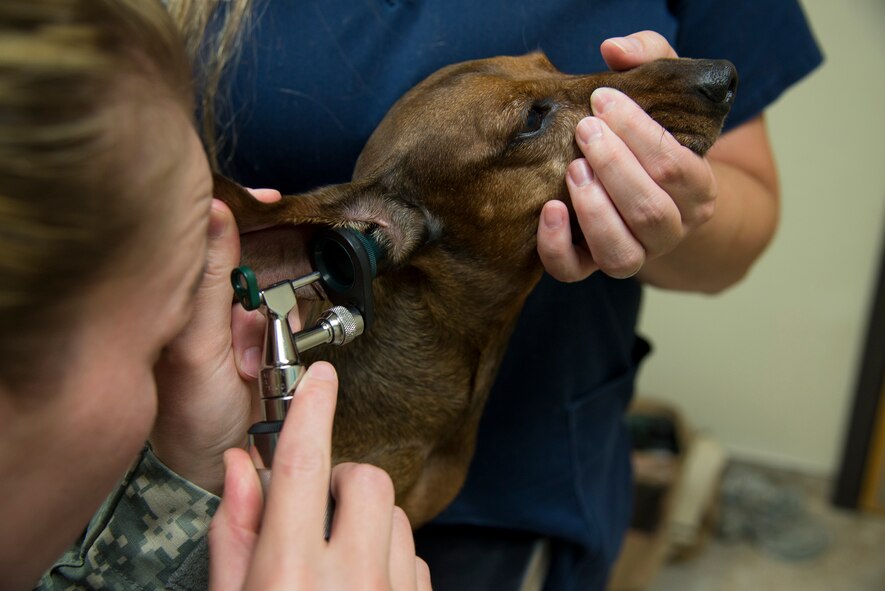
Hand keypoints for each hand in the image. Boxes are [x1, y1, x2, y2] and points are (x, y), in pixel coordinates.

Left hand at [151, 188, 281, 493]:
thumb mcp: (200, 345)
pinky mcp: (257, 337)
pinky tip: (270, 360)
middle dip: (270, 275)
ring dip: (279, 314)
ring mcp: (229, 318)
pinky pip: (285, 313)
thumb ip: (210, 279)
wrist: (219, 467)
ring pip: (271, 285)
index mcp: (173, 292)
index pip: (204, 230)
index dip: (238, 210)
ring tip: (258, 356)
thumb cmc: (190, 414)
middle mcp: (199, 299)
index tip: (271, 200)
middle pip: (245, 253)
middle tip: (267, 309)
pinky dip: (290, 330)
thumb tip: (212, 210)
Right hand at [208, 362, 431, 590]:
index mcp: (289, 576)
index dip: (312, 412)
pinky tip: (362, 584)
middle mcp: (349, 583)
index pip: (303, 467)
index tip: (320, 379)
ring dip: (368, 524)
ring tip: (338, 560)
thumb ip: (235, 535)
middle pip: (366, 480)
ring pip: (396, 516)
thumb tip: (241, 466)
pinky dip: (389, 560)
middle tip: (318, 513)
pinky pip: (416, 558)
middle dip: (342, 480)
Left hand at [537, 31, 716, 281]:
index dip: (639, 133)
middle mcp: (671, 228)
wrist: (649, 194)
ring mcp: (634, 253)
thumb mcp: (662, 94)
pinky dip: (558, 246)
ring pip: (620, 252)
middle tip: (585, 129)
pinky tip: (548, 210)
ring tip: (573, 169)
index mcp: (697, 188)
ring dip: (594, 211)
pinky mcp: (592, 265)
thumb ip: (651, 59)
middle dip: (614, 167)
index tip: (603, 99)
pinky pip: (575, 273)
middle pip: (650, 211)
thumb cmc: (650, 137)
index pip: (676, 166)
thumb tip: (614, 49)